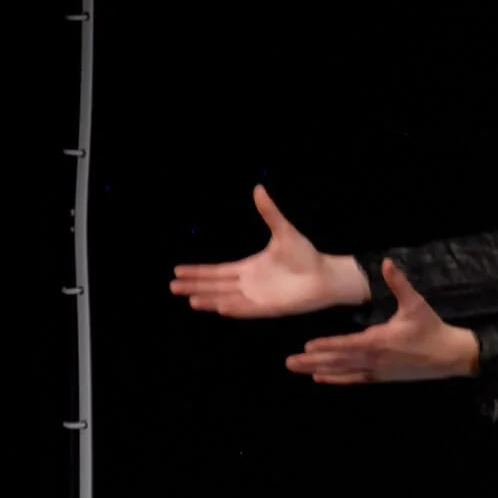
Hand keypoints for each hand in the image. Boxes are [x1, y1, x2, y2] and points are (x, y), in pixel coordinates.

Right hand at [170, 185, 368, 317]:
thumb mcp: (283, 231)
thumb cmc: (305, 255)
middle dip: (194, 287)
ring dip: (209, 299)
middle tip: (172, 287)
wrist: (325, 274)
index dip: (198, 271)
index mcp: (248, 268)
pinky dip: (234, 308)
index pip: (217, 271)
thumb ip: (269, 212)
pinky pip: (247, 309)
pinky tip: (220, 307)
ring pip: (227, 299)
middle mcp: (248, 285)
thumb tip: (258, 188)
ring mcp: (257, 298)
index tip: (178, 271)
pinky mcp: (269, 308)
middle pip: (215, 287)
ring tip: (190, 300)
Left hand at [285, 260, 480, 384]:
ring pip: (342, 371)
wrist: (449, 356)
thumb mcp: (416, 303)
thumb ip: (398, 283)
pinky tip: (320, 379)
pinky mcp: (381, 378)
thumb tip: (386, 263)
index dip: (327, 345)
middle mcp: (374, 359)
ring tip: (297, 369)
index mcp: (379, 340)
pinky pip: (354, 379)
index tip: (306, 346)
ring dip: (319, 370)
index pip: (347, 344)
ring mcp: (377, 371)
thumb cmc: (431, 328)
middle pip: (338, 361)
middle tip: (289, 363)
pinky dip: (336, 379)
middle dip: (312, 361)